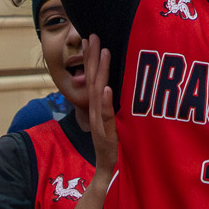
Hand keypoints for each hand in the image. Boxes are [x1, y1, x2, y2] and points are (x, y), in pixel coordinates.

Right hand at [86, 38, 118, 179]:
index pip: (92, 79)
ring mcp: (99, 123)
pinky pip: (105, 116)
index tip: (92, 39)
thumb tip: (117, 83)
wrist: (108, 172)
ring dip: (100, 72)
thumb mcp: (113, 120)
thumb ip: (112, 103)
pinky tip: (107, 88)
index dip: (91, 59)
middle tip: (93, 36)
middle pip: (92, 80)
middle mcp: (94, 112)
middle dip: (92, 58)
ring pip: (98, 93)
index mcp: (96, 108)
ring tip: (103, 52)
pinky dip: (106, 102)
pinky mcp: (107, 135)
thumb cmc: (114, 146)